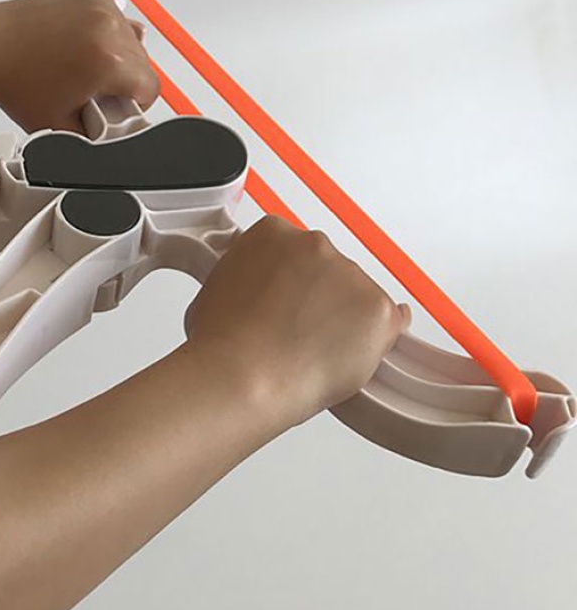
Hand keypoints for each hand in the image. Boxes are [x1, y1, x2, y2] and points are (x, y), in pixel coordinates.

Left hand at [0, 0, 160, 132]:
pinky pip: (113, 18)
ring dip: (117, 56)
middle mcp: (108, 28)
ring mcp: (98, 7)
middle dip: (125, 80)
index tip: (120, 108)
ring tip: (84, 67)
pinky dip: (103, 34)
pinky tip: (78, 47)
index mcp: (108, 62)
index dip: (136, 104)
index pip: (151, 87)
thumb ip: (98, 136)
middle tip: (95, 91)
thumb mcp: (60, 127)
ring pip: (132, 39)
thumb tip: (119, 135)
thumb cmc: (14, 81)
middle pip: (144, 62)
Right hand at [183, 216, 409, 425]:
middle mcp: (316, 245)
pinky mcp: (379, 310)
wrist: (243, 376)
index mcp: (273, 232)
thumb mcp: (217, 287)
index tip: (280, 302)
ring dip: (341, 320)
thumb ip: (248, 276)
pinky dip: (375, 341)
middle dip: (316, 298)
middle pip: (327, 269)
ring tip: (307, 352)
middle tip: (292, 331)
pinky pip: (391, 322)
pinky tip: (344, 356)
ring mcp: (351, 275)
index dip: (287, 281)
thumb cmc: (222, 341)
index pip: (292, 250)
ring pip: (355, 298)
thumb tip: (255, 289)